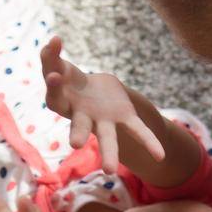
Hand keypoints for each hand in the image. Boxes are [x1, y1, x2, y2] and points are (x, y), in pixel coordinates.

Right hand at [41, 36, 164, 173]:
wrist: (95, 92)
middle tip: (74, 144)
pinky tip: (160, 156)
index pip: (55, 96)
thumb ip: (51, 57)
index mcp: (64, 103)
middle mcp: (82, 117)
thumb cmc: (71, 82)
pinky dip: (149, 142)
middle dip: (77, 135)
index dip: (54, 85)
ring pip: (105, 138)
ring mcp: (103, 121)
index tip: (54, 74)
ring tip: (110, 171)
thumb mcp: (59, 67)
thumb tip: (54, 40)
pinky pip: (138, 131)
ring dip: (109, 152)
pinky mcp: (124, 117)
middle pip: (79, 127)